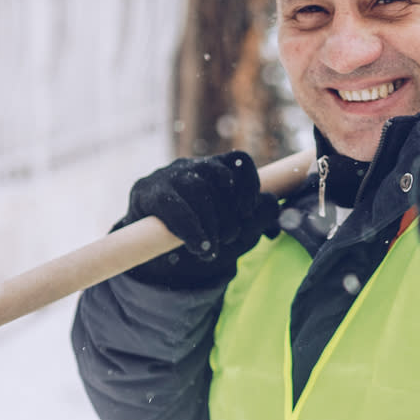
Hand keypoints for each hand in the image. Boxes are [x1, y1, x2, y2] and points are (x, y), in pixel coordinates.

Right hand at [118, 150, 279, 288]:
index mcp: (215, 171)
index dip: (250, 184)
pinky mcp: (147, 192)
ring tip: (212, 248)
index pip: (239, 160)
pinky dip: (191, 228)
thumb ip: (257, 219)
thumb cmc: (199, 239)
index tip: (248, 212)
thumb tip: (272, 202)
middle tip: (229, 239)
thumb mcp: (234, 233)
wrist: (155, 258)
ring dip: (211, 223)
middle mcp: (192, 167)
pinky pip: (173, 204)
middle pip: (220, 178)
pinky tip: (199, 247)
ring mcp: (168, 176)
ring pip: (198, 188)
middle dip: (230, 216)